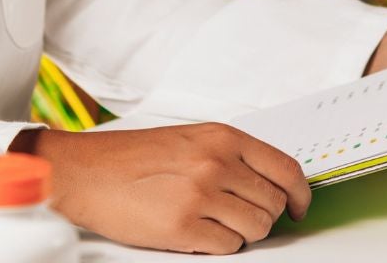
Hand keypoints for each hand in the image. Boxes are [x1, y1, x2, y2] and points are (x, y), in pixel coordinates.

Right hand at [10, 122, 309, 252]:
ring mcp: (201, 195)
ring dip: (243, 234)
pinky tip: (201, 236)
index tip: (299, 207)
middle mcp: (217, 163)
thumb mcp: (193, 139)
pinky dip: (221, 247)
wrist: (85, 172)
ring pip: (256, 228)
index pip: (286, 168)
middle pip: (273, 203)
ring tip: (218, 226)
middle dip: (265, 216)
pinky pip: (227, 248)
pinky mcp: (182, 227)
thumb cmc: (133, 157)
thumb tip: (269, 182)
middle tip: (243, 218)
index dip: (300, 194)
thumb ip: (232, 156)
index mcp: (224, 138)